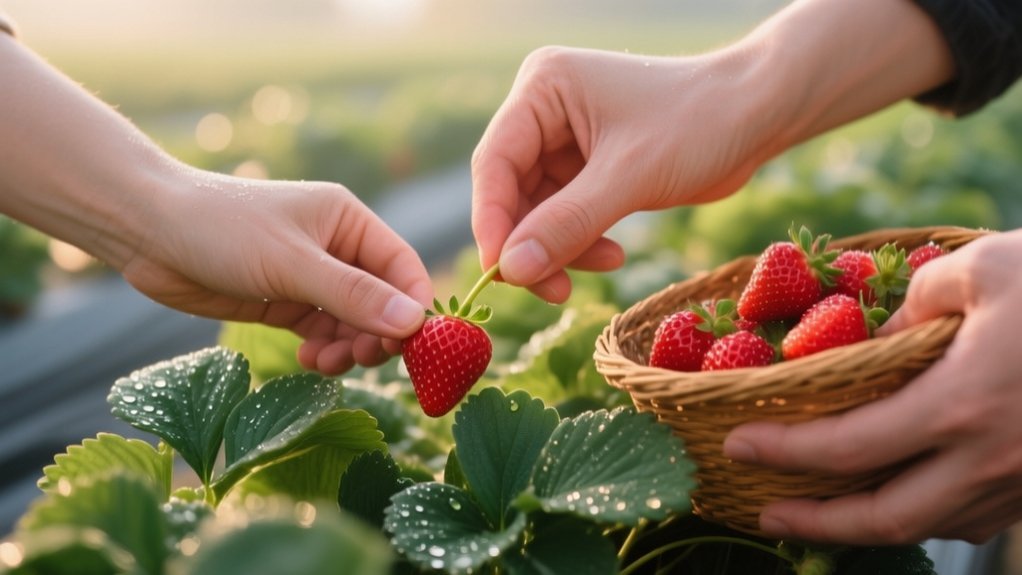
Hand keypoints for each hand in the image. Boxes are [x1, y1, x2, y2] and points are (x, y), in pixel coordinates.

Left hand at [121, 169, 432, 374]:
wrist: (148, 231)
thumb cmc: (223, 229)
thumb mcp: (292, 263)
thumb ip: (353, 295)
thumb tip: (414, 323)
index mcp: (348, 221)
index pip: (402, 268)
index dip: (413, 308)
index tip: (411, 347)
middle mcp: (336, 248)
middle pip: (382, 301)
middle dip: (378, 333)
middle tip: (363, 359)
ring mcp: (311, 277)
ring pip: (353, 322)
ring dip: (348, 347)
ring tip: (325, 362)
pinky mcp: (285, 301)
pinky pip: (322, 332)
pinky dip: (323, 350)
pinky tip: (309, 359)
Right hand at [471, 45, 776, 301]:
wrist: (759, 114)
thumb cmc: (699, 125)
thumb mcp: (629, 177)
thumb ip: (567, 224)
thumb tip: (511, 272)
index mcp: (543, 88)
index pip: (495, 162)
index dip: (493, 221)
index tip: (502, 274)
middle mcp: (544, 110)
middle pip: (511, 192)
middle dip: (532, 243)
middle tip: (551, 291)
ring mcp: (565, 140)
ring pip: (538, 212)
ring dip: (562, 248)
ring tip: (604, 267)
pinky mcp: (587, 167)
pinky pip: (566, 216)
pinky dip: (583, 242)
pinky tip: (615, 255)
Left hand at [723, 229, 1021, 543]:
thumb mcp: (984, 267)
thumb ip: (915, 299)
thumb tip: (875, 330)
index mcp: (962, 406)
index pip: (845, 447)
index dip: (782, 452)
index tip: (735, 444)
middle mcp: (990, 461)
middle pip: (882, 517)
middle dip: (814, 523)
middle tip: (762, 513)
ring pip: (930, 525)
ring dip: (866, 524)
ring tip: (821, 508)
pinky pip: (974, 516)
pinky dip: (923, 512)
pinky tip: (899, 491)